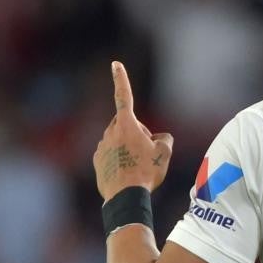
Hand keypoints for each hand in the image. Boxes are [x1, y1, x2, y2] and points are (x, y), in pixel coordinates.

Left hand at [93, 61, 173, 200]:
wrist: (125, 197)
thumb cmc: (146, 172)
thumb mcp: (165, 153)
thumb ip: (164, 139)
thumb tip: (157, 138)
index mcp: (126, 125)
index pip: (124, 96)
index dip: (121, 79)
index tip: (115, 64)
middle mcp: (111, 132)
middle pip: (126, 125)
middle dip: (136, 133)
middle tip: (146, 153)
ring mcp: (102, 147)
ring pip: (118, 141)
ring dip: (128, 148)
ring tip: (137, 168)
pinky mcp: (97, 161)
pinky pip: (111, 155)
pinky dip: (119, 161)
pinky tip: (127, 175)